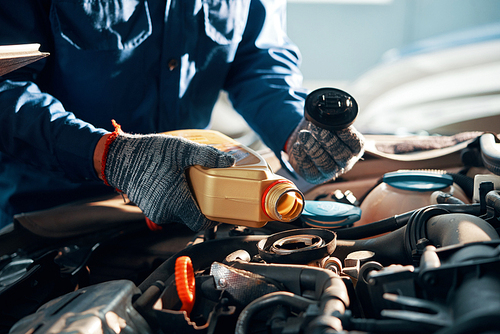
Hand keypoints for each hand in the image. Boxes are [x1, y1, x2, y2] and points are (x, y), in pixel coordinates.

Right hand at [100, 131, 234, 230]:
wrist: (118, 158)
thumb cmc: (150, 154)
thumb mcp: (182, 150)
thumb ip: (207, 156)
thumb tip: (229, 162)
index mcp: (177, 203)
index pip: (200, 224)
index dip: (212, 218)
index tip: (218, 207)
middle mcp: (165, 213)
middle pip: (191, 217)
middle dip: (200, 206)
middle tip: (206, 189)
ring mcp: (155, 212)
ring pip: (179, 213)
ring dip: (186, 202)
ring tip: (189, 183)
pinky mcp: (148, 207)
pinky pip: (167, 208)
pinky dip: (173, 200)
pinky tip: (174, 183)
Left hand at [286, 119, 364, 183]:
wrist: (305, 143)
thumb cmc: (321, 131)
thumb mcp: (329, 123)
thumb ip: (331, 120)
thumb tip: (326, 110)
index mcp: (354, 148)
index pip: (356, 143)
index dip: (346, 134)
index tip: (334, 124)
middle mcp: (345, 162)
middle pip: (341, 156)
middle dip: (328, 140)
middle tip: (316, 128)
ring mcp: (330, 171)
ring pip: (325, 165)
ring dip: (313, 148)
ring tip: (303, 135)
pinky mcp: (315, 177)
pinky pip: (309, 170)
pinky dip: (302, 156)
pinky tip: (298, 145)